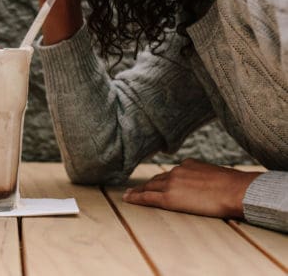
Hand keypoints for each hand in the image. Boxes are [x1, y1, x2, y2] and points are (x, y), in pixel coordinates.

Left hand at [122, 158, 262, 218]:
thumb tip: (209, 184)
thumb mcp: (217, 175)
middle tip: (134, 188)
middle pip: (156, 180)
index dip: (160, 179)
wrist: (236, 190)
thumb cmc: (235, 186)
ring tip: (129, 194)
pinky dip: (136, 198)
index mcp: (188, 164)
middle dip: (146, 184)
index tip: (154, 182)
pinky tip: (128, 199)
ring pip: (149, 187)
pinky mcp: (168, 197)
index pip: (171, 173)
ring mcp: (171, 183)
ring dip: (138, 190)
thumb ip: (206, 177)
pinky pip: (147, 197)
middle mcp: (177, 171)